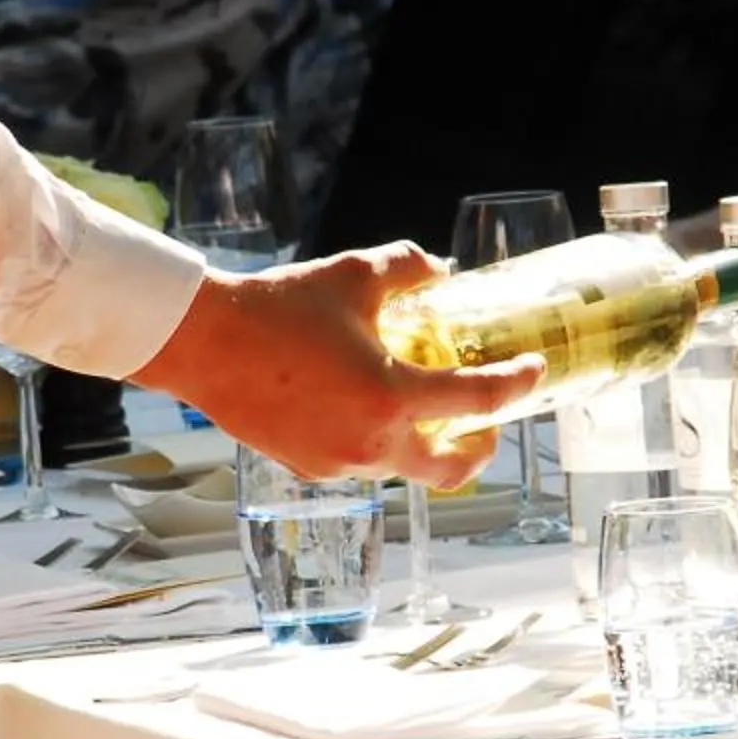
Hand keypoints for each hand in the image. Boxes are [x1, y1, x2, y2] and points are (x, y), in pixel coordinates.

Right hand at [139, 243, 541, 487]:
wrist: (204, 344)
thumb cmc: (278, 308)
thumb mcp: (354, 275)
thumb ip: (408, 269)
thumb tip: (439, 271)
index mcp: (392, 397)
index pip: (478, 401)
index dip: (516, 385)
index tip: (532, 371)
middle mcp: (372, 443)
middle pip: (451, 469)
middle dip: (479, 449)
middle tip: (485, 423)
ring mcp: (340, 464)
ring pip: (403, 464)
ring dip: (422, 440)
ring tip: (417, 403)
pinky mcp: (309, 469)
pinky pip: (361, 462)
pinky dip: (377, 440)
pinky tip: (363, 407)